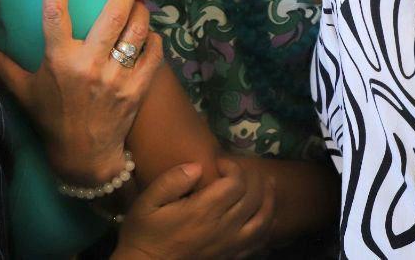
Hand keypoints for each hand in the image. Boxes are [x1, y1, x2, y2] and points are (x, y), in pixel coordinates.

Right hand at [0, 0, 162, 184]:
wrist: (83, 157)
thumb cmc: (51, 119)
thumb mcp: (24, 92)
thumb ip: (4, 66)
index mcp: (59, 61)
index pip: (54, 15)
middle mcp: (89, 65)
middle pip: (112, 16)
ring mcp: (116, 78)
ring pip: (137, 31)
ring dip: (141, 12)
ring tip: (139, 3)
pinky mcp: (137, 90)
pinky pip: (153, 55)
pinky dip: (154, 40)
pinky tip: (149, 34)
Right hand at [113, 160, 275, 259]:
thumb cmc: (144, 232)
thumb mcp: (147, 202)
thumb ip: (171, 181)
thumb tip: (197, 166)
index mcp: (202, 211)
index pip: (235, 183)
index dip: (233, 167)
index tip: (221, 162)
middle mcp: (222, 228)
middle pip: (252, 198)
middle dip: (254, 178)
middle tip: (244, 168)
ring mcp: (229, 245)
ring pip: (263, 220)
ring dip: (269, 199)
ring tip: (269, 183)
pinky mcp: (231, 257)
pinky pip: (259, 241)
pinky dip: (268, 225)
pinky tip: (268, 214)